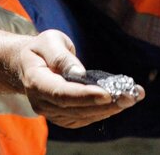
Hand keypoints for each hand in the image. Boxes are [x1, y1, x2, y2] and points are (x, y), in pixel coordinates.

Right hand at [13, 29, 144, 128]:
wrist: (27, 64)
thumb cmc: (40, 49)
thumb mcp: (48, 41)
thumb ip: (61, 56)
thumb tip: (79, 73)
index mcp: (36, 81)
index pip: (61, 93)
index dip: (84, 96)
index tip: (107, 94)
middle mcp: (42, 102)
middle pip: (76, 108)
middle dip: (105, 104)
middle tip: (130, 96)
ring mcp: (52, 112)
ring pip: (83, 116)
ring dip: (109, 109)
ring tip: (132, 98)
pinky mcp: (63, 116)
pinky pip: (84, 117)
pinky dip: (103, 111)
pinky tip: (120, 103)